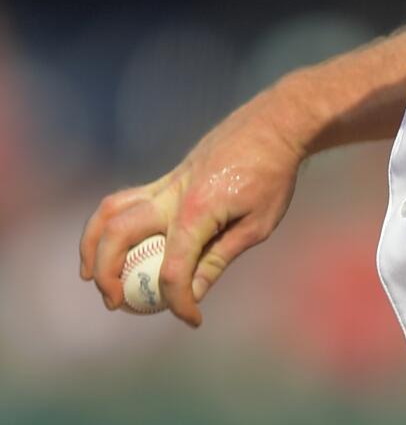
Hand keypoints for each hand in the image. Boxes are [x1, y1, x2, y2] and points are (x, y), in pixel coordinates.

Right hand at [79, 81, 306, 326]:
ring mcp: (166, 182)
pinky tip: (115, 244)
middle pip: (119, 236)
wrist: (275, 125)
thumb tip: (193, 294)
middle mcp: (172, 195)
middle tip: (116, 303)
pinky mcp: (168, 176)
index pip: (173, 270)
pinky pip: (126, 200)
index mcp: (198, 212)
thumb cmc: (273, 175)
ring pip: (110, 211)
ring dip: (93, 246)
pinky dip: (110, 224)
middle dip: (108, 274)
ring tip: (92, 276)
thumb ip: (220, 259)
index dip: (177, 302)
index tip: (193, 319)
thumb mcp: (257, 224)